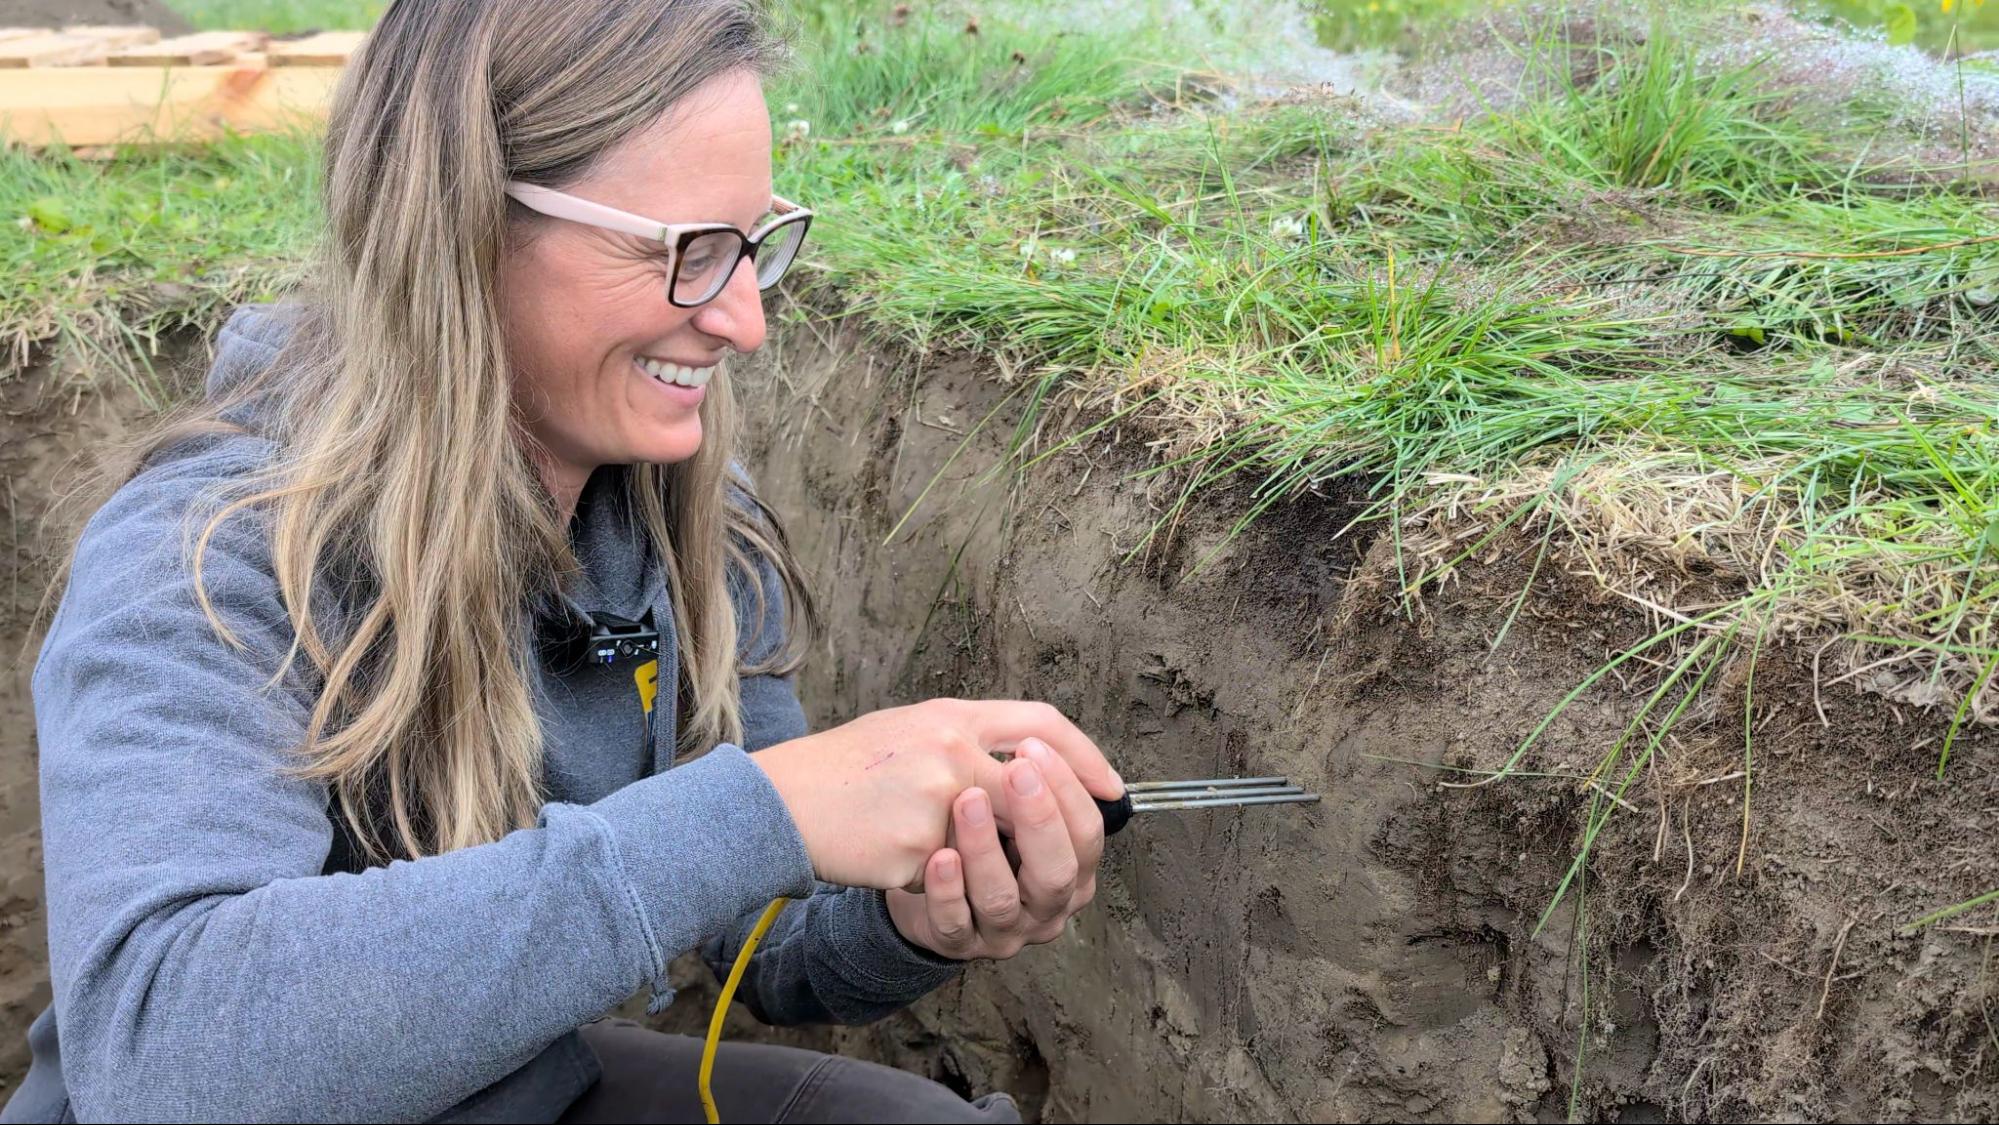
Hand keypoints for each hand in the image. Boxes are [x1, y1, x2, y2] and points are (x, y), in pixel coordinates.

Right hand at [752, 700, 1121, 889]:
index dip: (1083, 755)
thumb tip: (1036, 759)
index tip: (1110, 786)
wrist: (782, 801)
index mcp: (951, 715)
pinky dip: (944, 878)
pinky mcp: (916, 851)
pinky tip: (916, 866)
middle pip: (1035, 788)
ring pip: (998, 840)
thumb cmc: (847, 767)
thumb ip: (971, 738)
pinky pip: (953, 875)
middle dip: (1055, 820)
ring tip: (982, 860)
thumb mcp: (911, 729)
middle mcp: (949, 751)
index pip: (1040, 722)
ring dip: (993, 856)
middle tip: (1073, 841)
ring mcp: (934, 802)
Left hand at [885, 738, 1104, 959]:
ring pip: (1001, 898)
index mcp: (1073, 868)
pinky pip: (954, 923)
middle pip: (1057, 871)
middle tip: (1015, 771)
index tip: (1034, 747)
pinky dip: (947, 890)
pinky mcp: (957, 943)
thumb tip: (1054, 743)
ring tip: (967, 801)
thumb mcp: (1010, 799)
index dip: (1067, 791)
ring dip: (986, 848)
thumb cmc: (974, 830)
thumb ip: (1035, 771)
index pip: (1087, 833)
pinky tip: (938, 856)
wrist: (919, 872)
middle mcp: (1046, 905)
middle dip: (1039, 819)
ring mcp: (1003, 930)